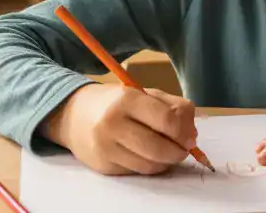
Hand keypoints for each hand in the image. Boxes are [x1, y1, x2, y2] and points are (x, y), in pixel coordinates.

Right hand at [42, 84, 198, 175]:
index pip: (167, 120)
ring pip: (150, 165)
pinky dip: (150, 166)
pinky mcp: (103, 166)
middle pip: (159, 148)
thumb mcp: (144, 94)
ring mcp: (106, 147)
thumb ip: (173, 107)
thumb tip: (191, 135)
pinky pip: (137, 171)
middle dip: (178, 152)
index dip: (184, 133)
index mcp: (127, 99)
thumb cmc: (117, 103)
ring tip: (168, 153)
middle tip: (183, 149)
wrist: (74, 115)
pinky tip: (149, 156)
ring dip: (166, 162)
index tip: (191, 138)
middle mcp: (113, 123)